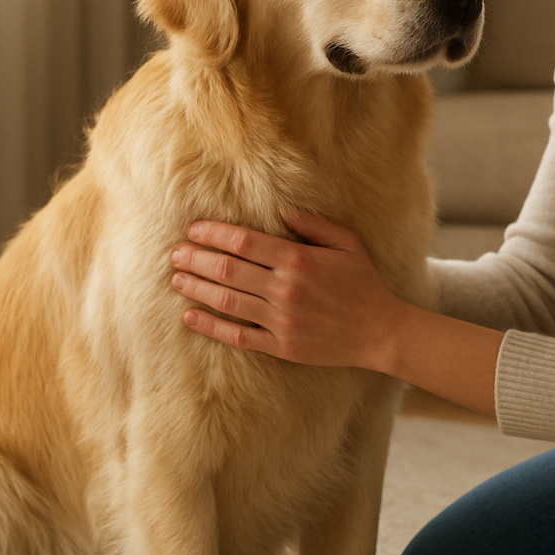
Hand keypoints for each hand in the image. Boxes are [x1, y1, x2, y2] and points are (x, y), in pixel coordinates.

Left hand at [169, 211, 404, 371]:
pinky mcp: (280, 346)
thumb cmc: (363, 283)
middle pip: (228, 270)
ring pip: (227, 301)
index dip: (214, 234)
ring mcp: (280, 320)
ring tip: (176, 279)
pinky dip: (211, 327)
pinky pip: (238, 336)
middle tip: (175, 253)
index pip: (244, 242)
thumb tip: (281, 208)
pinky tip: (191, 317)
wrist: (379, 331)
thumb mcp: (346, 243)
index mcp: (299, 260)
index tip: (194, 230)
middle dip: (196, 259)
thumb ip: (313, 224)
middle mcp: (285, 290)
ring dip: (197, 289)